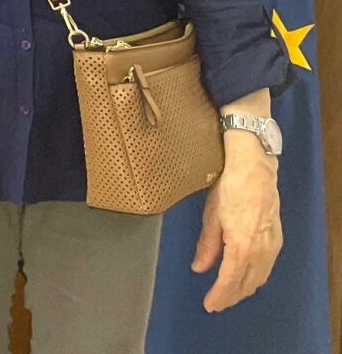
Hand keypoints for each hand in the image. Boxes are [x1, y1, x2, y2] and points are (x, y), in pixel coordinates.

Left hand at [194, 140, 282, 311]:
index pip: (229, 279)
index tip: (209, 304)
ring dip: (243, 289)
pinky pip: (266, 267)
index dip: (219, 295)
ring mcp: (271, 245)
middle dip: (231, 296)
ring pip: (258, 277)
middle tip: (216, 303)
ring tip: (228, 295)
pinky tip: (246, 278)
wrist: (254, 170)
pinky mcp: (276, 240)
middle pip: (246, 283)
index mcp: (241, 244)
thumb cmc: (229, 188)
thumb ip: (207, 245)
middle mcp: (259, 249)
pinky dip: (255, 278)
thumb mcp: (211, 215)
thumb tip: (199, 267)